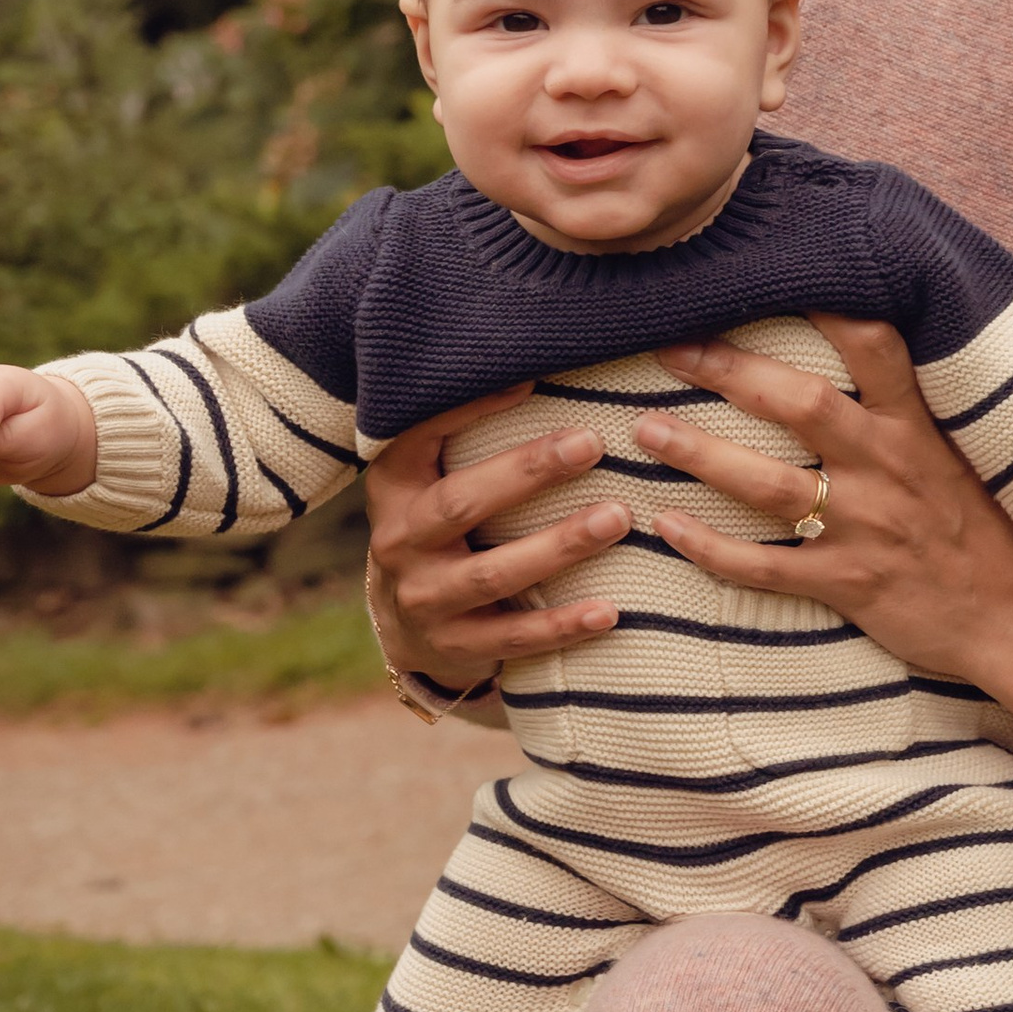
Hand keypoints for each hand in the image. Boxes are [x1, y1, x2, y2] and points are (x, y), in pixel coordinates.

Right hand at [363, 388, 638, 699]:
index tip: (529, 378)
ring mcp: (424, 600)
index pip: (419, 437)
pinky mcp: (455, 648)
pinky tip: (609, 610)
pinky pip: (513, 637)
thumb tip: (541, 364)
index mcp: (395, 487)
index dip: (469, 410)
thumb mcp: (433, 479)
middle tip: (591, 443)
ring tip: (617, 518)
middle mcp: (399, 542)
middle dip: (526, 473)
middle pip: (460, 504)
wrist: (406, 627)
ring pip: (492, 574)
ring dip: (557, 546)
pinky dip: (561, 625)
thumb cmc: (443, 528)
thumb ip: (467, 435)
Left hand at [626, 319, 1012, 746]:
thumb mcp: (966, 453)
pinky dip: (711, 549)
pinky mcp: (849, 585)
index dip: (823, 303)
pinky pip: (766, 567)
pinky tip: (667, 527)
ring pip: (771, 485)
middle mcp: (889, 469)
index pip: (874, 346)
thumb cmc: (991, 531)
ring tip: (646, 428)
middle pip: (802, 404)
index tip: (766, 272)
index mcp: (919, 428)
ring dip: (702, 455)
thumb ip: (915, 404)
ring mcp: (867, 529)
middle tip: (672, 346)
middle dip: (731, 371)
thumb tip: (870, 341)